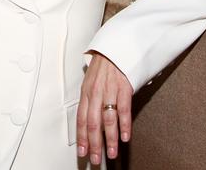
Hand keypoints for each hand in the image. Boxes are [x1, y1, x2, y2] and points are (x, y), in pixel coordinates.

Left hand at [76, 51, 132, 165]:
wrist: (115, 48)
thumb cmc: (103, 66)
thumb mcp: (90, 81)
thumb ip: (88, 99)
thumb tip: (86, 118)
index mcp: (85, 92)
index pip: (81, 119)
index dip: (81, 137)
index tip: (82, 152)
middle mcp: (95, 93)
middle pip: (92, 123)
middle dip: (94, 144)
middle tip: (95, 159)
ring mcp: (109, 91)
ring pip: (108, 119)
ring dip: (109, 139)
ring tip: (111, 153)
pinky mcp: (124, 88)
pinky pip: (123, 109)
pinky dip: (124, 125)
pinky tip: (124, 137)